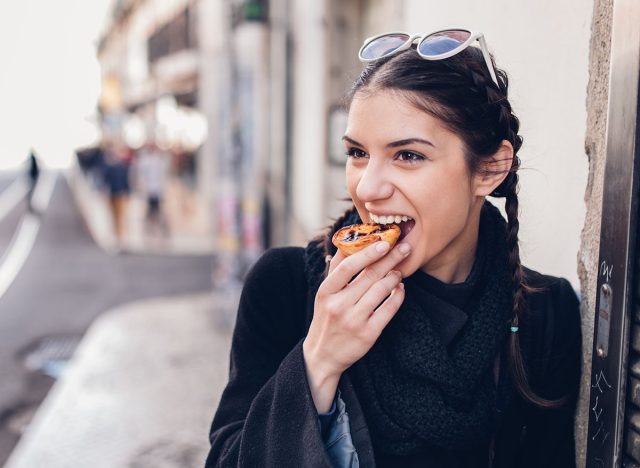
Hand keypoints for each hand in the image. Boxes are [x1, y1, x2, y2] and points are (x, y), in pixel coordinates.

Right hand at [302, 241, 409, 411]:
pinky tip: (400, 289)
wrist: (323, 355)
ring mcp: (354, 321)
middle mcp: (339, 306)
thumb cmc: (326, 317)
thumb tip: (349, 240)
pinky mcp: (368, 334)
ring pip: (381, 291)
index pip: (348, 267)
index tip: (384, 242)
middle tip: (405, 247)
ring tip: (400, 270)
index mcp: (326, 292)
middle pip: (369, 276)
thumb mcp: (324, 293)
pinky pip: (388, 310)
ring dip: (395, 277)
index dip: (368, 253)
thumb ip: (337, 268)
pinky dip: (398, 296)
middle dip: (390, 259)